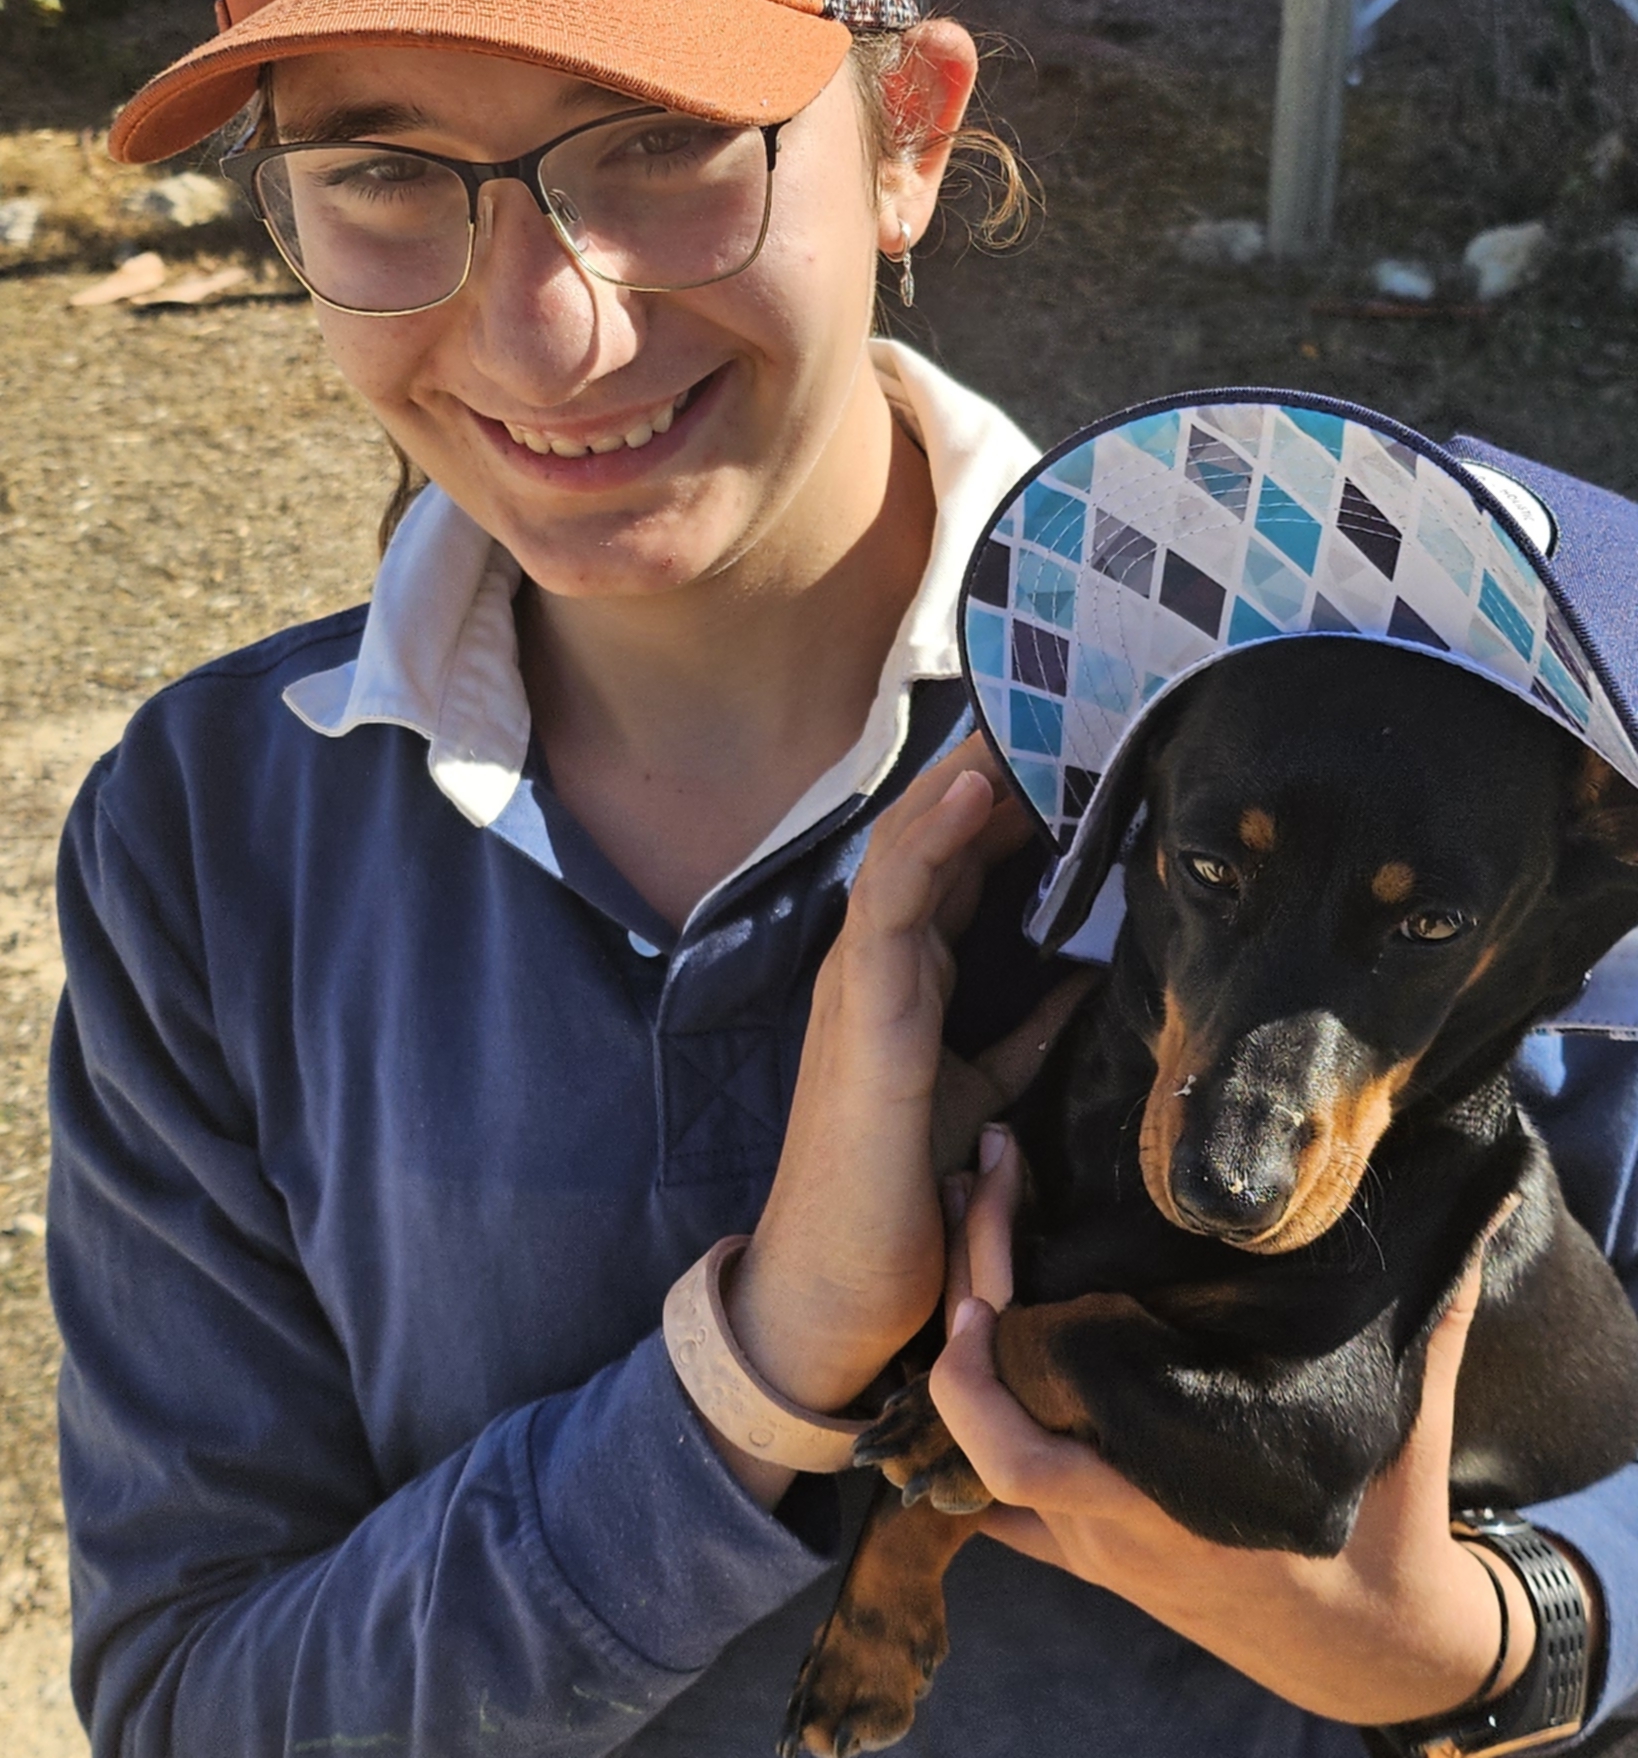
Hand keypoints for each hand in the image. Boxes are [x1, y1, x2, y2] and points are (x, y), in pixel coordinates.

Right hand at [726, 737, 1028, 1447]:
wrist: (836, 1295)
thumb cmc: (899, 1204)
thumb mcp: (983, 1101)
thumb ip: (1022, 1039)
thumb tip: (1084, 986)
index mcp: (907, 986)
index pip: (956, 870)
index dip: (1004, 808)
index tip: (1065, 753)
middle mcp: (878, 970)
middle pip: (931, 842)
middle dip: (985, 774)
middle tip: (1050, 708)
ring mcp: (862, 985)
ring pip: (905, 850)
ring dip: (959, 781)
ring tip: (1015, 717)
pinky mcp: (865, 1014)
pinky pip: (894, 902)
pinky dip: (931, 836)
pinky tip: (976, 788)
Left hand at [929, 1134, 1548, 1726]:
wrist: (1375, 1653)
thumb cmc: (1386, 1528)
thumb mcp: (1407, 1423)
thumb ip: (1435, 1315)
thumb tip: (1476, 1212)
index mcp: (1171, 1487)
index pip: (1030, 1432)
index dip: (989, 1341)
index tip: (999, 1226)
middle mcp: (1110, 1521)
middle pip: (983, 1428)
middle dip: (962, 1301)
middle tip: (977, 1179)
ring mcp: (1090, 1547)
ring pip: (973, 1462)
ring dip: (952, 1356)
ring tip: (961, 1233)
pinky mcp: (1086, 1561)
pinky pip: (993, 1509)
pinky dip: (959, 1442)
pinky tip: (955, 1353)